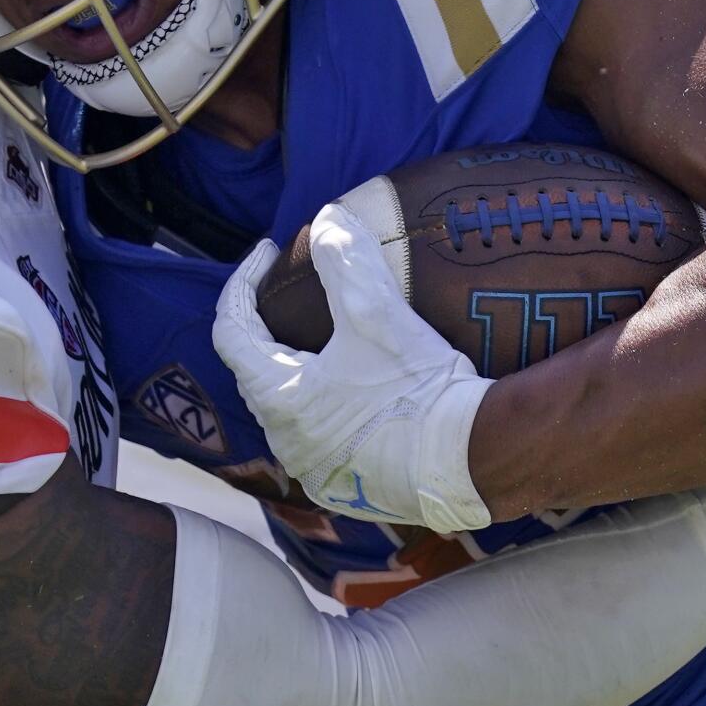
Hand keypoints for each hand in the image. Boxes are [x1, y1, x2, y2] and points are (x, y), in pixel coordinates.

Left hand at [213, 203, 493, 532]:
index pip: (232, 330)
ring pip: (286, 405)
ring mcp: (315, 468)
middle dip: (266, 325)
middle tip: (290, 290)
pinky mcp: (346, 485)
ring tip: (321, 334)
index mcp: (279, 399)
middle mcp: (285, 441)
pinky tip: (351, 384)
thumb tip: (327, 219)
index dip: (242, 282)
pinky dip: (321, 400)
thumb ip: (344, 261)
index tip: (268, 253)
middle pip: (254, 368)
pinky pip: (316, 433)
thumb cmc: (419, 393)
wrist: (472, 459)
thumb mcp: (377, 316)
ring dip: (295, 366)